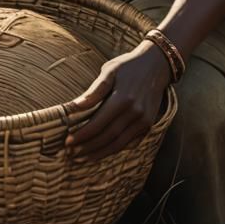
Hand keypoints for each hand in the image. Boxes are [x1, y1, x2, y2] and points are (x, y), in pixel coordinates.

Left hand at [64, 41, 171, 160]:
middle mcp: (135, 112)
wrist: (157, 65)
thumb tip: (74, 107)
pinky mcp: (148, 125)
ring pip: (119, 144)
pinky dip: (115, 149)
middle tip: (71, 153)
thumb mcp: (109, 71)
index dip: (83, 134)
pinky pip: (130, 143)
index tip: (68, 141)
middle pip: (108, 137)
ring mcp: (144, 121)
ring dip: (99, 153)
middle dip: (87, 147)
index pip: (99, 123)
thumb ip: (93, 91)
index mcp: (123, 98)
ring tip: (83, 158)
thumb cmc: (128, 66)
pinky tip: (101, 152)